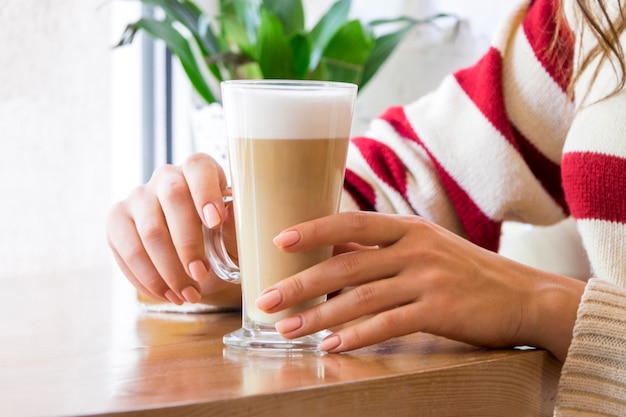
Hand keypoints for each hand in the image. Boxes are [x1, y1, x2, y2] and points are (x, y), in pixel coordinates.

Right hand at [106, 153, 239, 305]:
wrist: (198, 260)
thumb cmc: (222, 241)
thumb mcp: (236, 234)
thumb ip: (235, 225)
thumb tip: (227, 216)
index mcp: (199, 170)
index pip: (199, 168)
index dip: (206, 193)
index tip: (215, 222)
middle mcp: (166, 177)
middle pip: (173, 198)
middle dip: (188, 244)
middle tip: (200, 276)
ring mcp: (138, 198)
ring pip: (148, 231)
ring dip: (168, 271)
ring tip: (187, 295)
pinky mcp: (117, 222)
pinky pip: (127, 251)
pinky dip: (148, 279)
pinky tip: (166, 294)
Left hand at [256, 211, 584, 359]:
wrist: (524, 295)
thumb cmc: (466, 271)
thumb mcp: (425, 248)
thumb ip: (380, 250)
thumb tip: (333, 253)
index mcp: (408, 228)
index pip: (352, 223)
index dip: (313, 229)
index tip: (278, 241)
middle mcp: (415, 248)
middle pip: (346, 265)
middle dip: (301, 283)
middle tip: (265, 299)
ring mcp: (428, 278)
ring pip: (361, 297)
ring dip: (319, 316)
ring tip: (287, 329)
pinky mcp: (441, 309)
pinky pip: (389, 324)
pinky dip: (356, 336)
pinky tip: (331, 346)